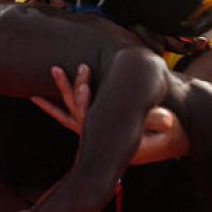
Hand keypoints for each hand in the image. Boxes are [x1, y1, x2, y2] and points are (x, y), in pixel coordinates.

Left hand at [31, 65, 188, 164]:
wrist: (170, 143)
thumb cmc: (172, 134)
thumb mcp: (171, 128)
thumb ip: (163, 123)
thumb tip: (163, 118)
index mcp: (114, 140)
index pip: (91, 120)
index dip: (84, 101)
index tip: (84, 81)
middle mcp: (99, 138)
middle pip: (77, 113)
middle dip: (70, 89)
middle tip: (61, 68)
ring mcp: (94, 133)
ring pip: (71, 113)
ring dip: (63, 91)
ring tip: (55, 69)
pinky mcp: (93, 127)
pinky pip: (68, 118)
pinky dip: (54, 108)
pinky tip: (39, 98)